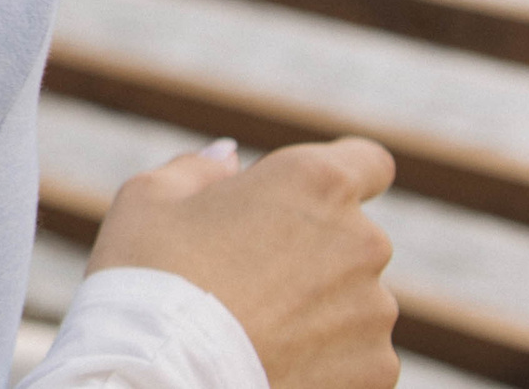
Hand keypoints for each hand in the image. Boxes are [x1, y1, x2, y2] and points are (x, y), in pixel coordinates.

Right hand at [88, 137, 399, 388]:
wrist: (163, 381)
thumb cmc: (151, 279)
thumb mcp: (151, 198)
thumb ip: (200, 169)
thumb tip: (228, 161)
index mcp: (314, 183)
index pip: (367, 162)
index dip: (340, 177)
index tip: (306, 201)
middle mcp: (362, 241)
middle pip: (350, 238)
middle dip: (310, 251)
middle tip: (245, 278)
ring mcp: (375, 312)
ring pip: (352, 302)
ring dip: (318, 309)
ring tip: (253, 331)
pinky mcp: (377, 372)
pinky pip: (356, 357)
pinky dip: (324, 361)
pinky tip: (272, 364)